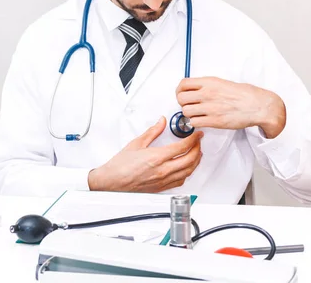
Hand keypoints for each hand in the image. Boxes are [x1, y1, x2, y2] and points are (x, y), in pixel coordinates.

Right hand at [88, 117, 203, 192]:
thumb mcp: (136, 143)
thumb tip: (161, 122)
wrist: (112, 182)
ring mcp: (163, 180)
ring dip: (196, 161)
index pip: (182, 147)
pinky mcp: (161, 187)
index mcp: (156, 157)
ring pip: (188, 172)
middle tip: (198, 142)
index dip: (193, 139)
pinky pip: (180, 181)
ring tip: (197, 153)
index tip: (197, 134)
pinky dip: (187, 173)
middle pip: (189, 159)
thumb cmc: (120, 165)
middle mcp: (162, 170)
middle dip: (197, 149)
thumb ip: (152, 131)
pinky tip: (187, 168)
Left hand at [176, 77, 285, 137]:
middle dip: (183, 103)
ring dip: (189, 114)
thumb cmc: (245, 94)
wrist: (258, 106)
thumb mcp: (223, 83)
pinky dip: (195, 123)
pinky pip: (194, 123)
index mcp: (210, 82)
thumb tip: (194, 90)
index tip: (182, 94)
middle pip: (181, 99)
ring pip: (186, 112)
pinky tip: (202, 121)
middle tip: (190, 105)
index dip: (179, 90)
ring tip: (198, 114)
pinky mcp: (214, 121)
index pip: (183, 84)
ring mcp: (210, 108)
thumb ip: (207, 86)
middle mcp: (208, 94)